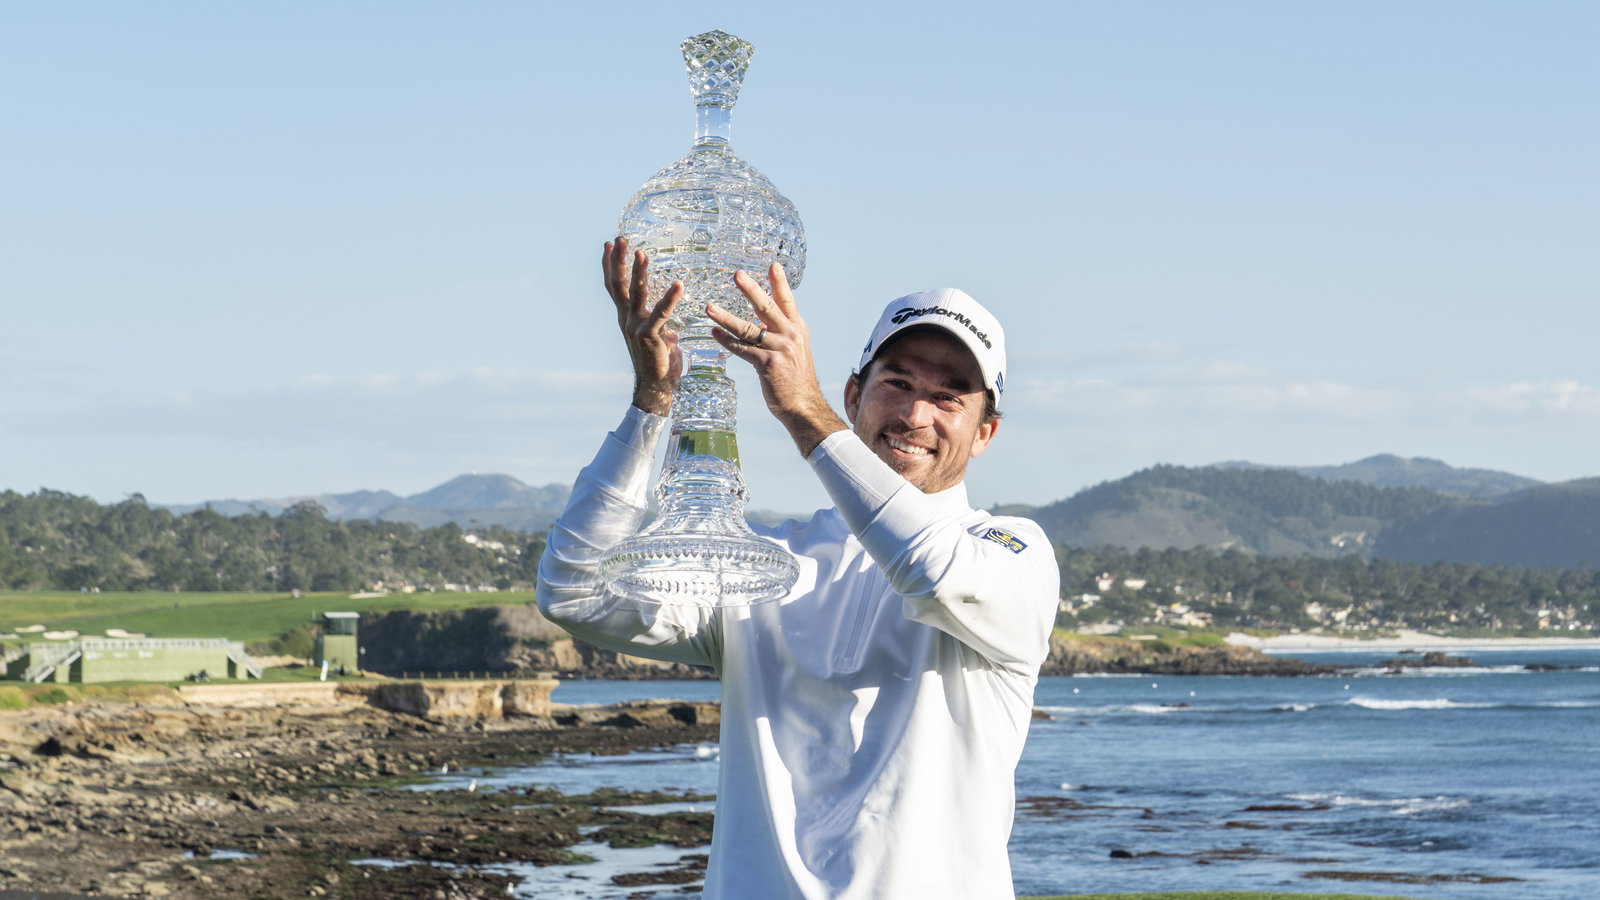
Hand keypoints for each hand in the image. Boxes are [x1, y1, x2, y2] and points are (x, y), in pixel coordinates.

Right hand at [602, 237, 682, 415]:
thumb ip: (661, 321)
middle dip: (618, 260)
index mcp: (626, 317)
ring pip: (635, 294)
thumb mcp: (658, 335)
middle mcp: (626, 319)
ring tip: (641, 252)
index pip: (613, 286)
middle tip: (619, 238)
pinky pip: (661, 313)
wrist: (654, 388)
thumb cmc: (659, 362)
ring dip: (638, 272)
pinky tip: (679, 285)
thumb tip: (670, 313)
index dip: (610, 265)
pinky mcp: (649, 336)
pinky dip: (670, 298)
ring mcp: (635, 327)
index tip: (609, 244)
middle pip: (617, 285)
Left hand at [707, 264, 848, 456]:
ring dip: (726, 317)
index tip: (772, 265)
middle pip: (767, 307)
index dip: (779, 283)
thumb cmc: (796, 380)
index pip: (787, 301)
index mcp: (798, 330)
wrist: (803, 406)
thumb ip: (779, 335)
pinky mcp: (767, 364)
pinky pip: (741, 349)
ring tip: (709, 308)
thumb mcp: (794, 351)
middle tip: (737, 274)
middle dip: (751, 289)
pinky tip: (714, 333)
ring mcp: (779, 349)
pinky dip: (726, 341)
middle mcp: (790, 336)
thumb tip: (760, 324)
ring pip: (747, 328)